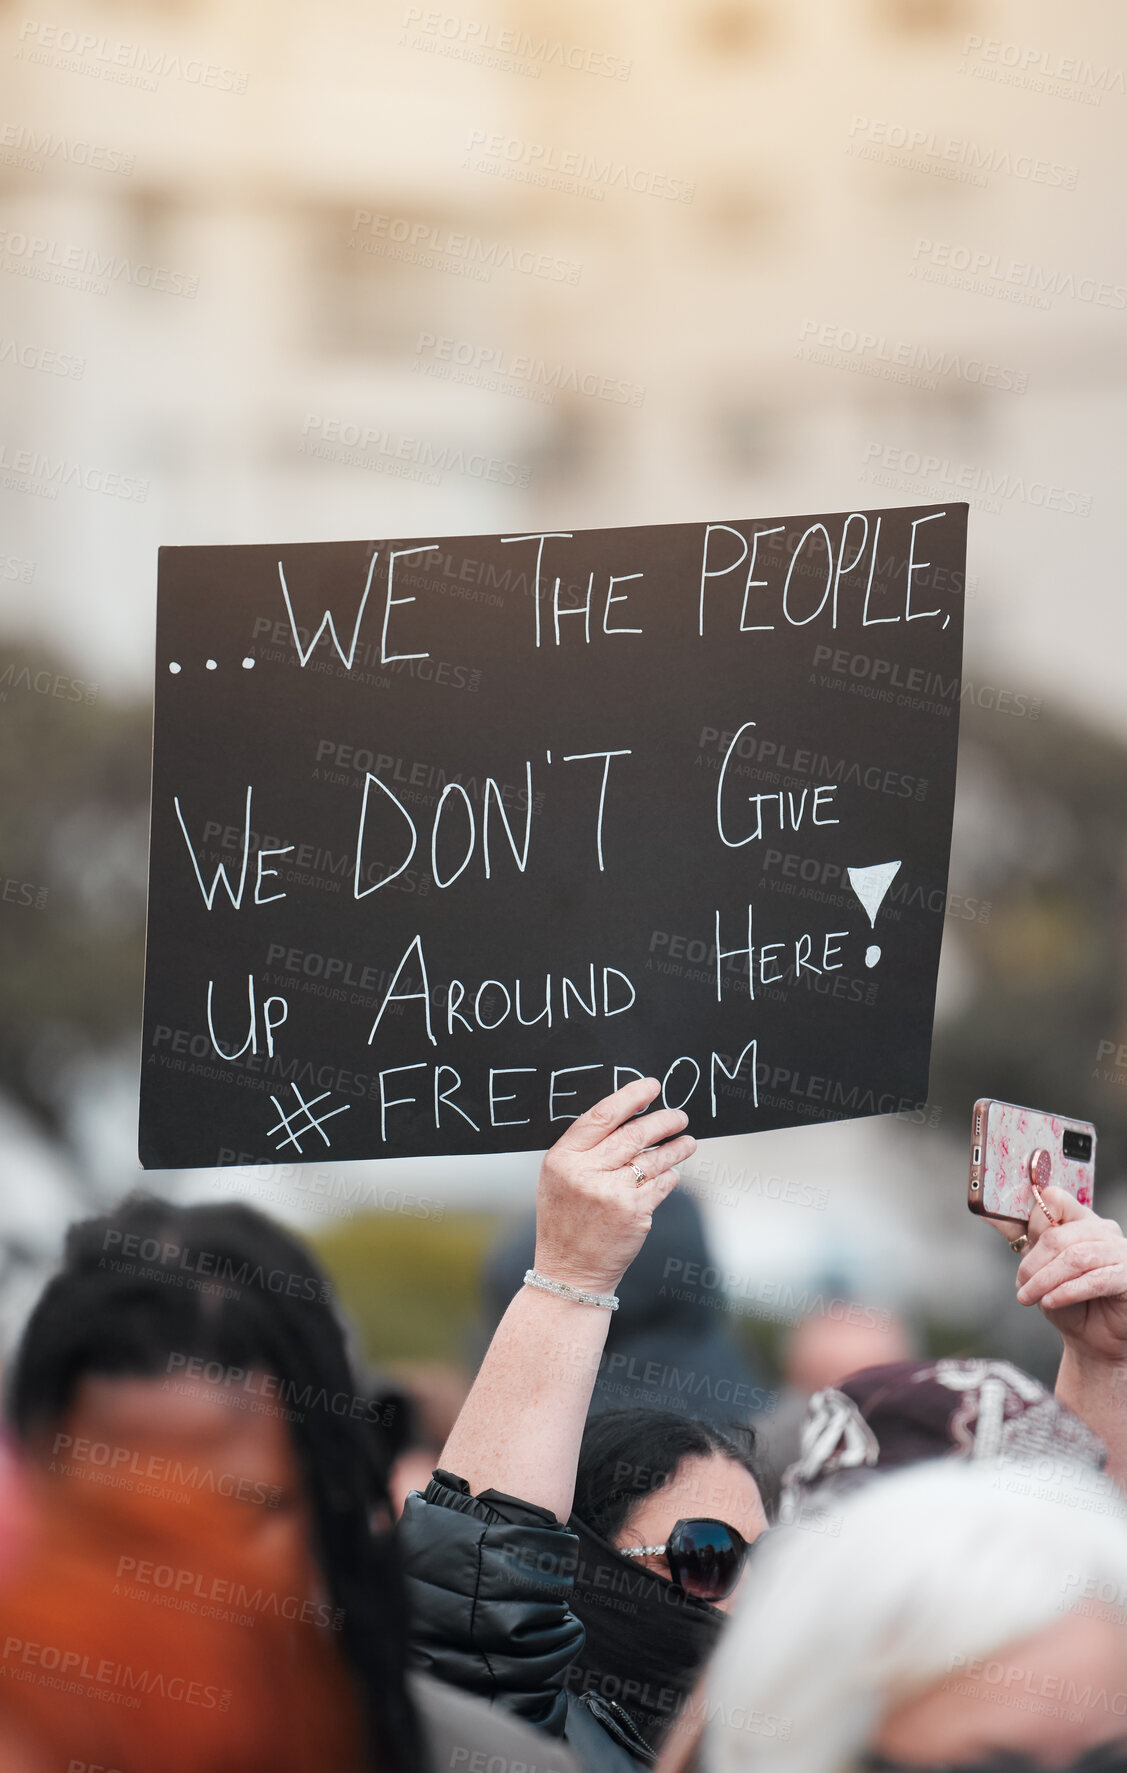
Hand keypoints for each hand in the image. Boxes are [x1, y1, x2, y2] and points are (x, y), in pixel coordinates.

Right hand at [533, 1076, 694, 1295]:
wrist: (570, 1271)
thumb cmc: (566, 1222)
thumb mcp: (559, 1179)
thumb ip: (584, 1149)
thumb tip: (627, 1116)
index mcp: (562, 1158)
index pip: (601, 1116)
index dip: (630, 1097)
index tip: (650, 1087)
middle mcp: (585, 1172)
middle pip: (634, 1133)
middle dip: (663, 1121)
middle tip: (679, 1116)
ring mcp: (611, 1193)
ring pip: (654, 1158)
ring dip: (676, 1147)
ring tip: (688, 1142)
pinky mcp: (634, 1212)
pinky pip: (663, 1183)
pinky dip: (671, 1177)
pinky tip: (671, 1174)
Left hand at [1002, 1187, 1126, 1364]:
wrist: (1091, 1338)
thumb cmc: (1066, 1299)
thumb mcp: (1038, 1266)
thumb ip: (1021, 1237)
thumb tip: (989, 1212)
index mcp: (1080, 1219)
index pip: (1055, 1199)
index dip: (1032, 1221)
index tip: (1020, 1245)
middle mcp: (1103, 1230)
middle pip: (1059, 1234)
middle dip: (1032, 1264)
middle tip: (1020, 1286)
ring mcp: (1120, 1251)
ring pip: (1075, 1257)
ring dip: (1045, 1280)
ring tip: (1029, 1298)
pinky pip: (1095, 1279)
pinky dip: (1067, 1291)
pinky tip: (1051, 1302)